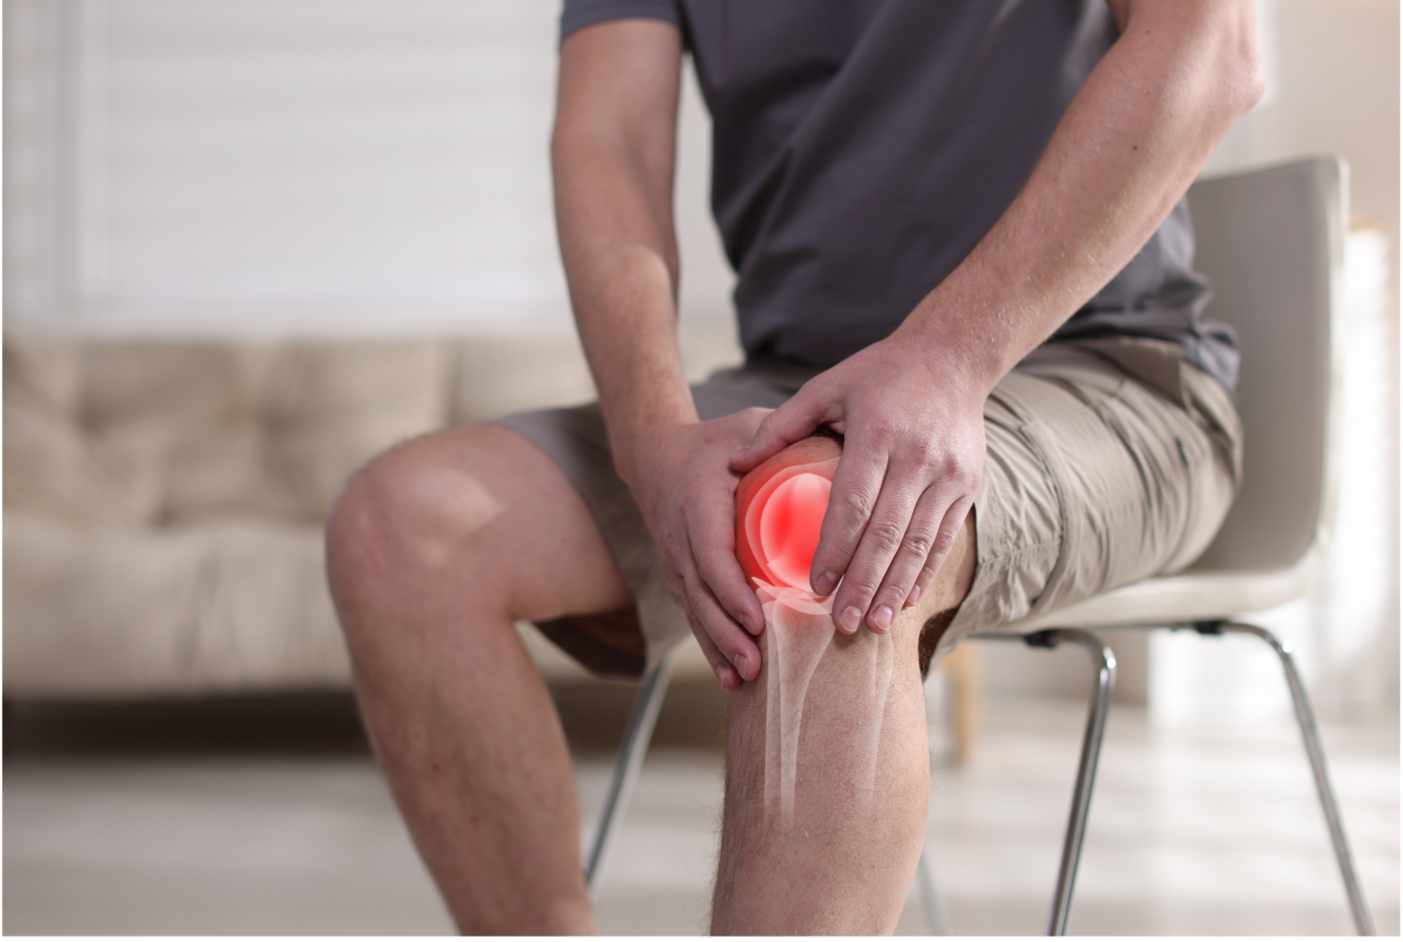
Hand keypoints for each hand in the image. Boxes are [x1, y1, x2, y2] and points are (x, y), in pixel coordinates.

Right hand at [628, 408, 771, 690]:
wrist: (656, 456)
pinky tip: (731, 677)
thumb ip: (783, 434)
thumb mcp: (746, 426)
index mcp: (698, 504)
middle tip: (757, 663)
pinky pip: (694, 614)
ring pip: (695, 611)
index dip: (731, 591)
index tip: (755, 617)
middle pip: (701, 595)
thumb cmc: (714, 442)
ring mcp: (676, 561)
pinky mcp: (680, 576)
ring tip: (746, 678)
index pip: (711, 555)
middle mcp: (680, 538)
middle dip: (727, 633)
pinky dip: (711, 646)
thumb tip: (838, 437)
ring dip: (719, 648)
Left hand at [730, 336, 985, 634]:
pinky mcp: (968, 484)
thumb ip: (782, 425)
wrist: (953, 356)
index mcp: (877, 432)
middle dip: (864, 584)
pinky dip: (925, 572)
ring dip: (896, 589)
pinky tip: (906, 600)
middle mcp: (917, 457)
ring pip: (920, 543)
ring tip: (874, 625)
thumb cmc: (879, 372)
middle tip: (844, 624)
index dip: (835, 549)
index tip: (816, 586)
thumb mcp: (826, 386)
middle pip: (887, 533)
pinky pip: (944, 538)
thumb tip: (734, 462)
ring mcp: (948, 474)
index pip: (853, 503)